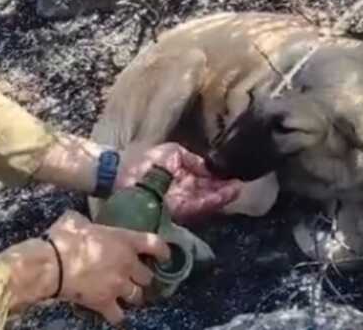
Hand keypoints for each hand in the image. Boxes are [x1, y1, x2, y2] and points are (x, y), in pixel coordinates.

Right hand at [45, 210, 168, 324]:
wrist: (52, 265)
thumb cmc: (65, 239)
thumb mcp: (77, 221)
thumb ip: (85, 222)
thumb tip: (79, 221)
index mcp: (125, 240)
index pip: (156, 244)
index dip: (164, 251)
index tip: (165, 256)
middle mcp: (127, 263)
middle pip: (147, 276)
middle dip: (143, 278)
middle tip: (136, 278)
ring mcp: (118, 285)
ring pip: (137, 296)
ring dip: (134, 296)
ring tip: (129, 296)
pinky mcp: (105, 302)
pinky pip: (118, 315)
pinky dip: (118, 316)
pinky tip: (115, 314)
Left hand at [118, 142, 241, 221]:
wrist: (122, 173)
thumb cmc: (145, 160)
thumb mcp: (172, 152)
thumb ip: (192, 159)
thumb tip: (208, 166)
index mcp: (182, 177)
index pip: (205, 180)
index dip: (219, 179)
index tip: (233, 176)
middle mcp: (183, 192)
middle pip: (208, 192)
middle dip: (224, 190)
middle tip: (240, 186)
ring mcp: (180, 202)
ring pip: (206, 201)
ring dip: (222, 197)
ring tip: (237, 190)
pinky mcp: (176, 210)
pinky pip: (198, 206)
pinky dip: (212, 201)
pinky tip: (224, 195)